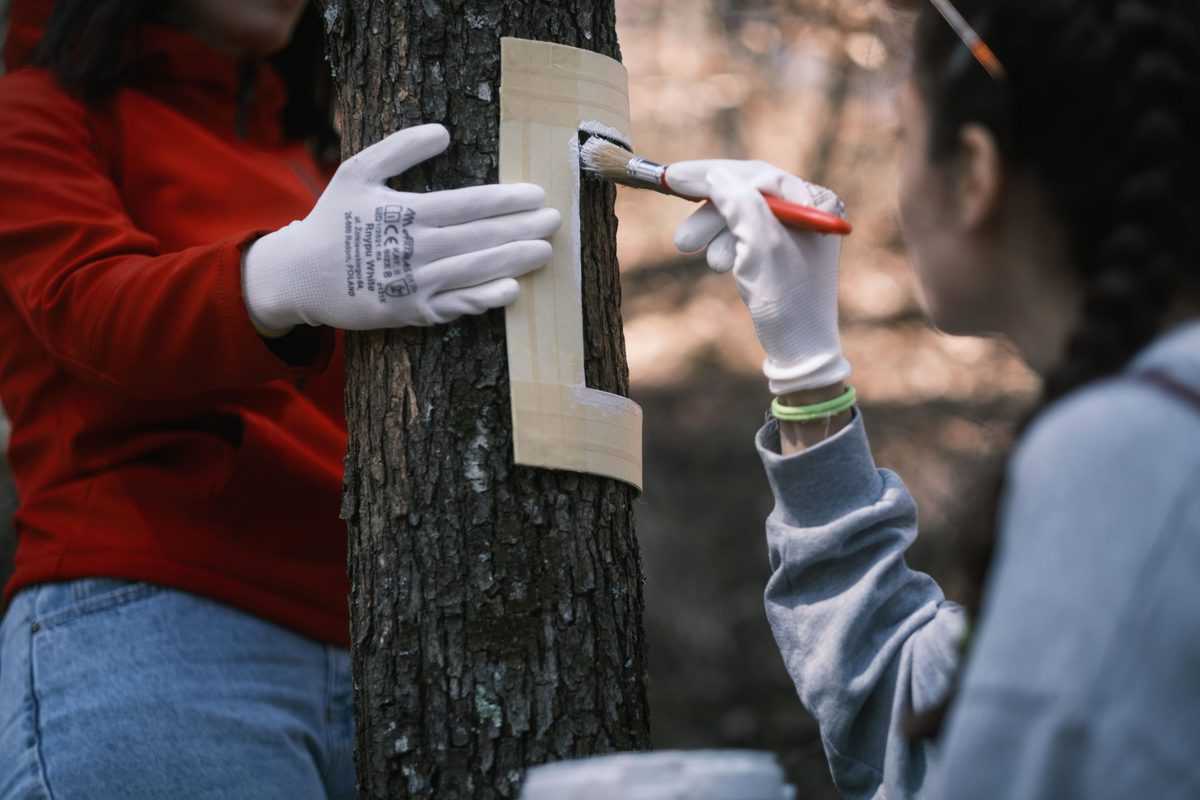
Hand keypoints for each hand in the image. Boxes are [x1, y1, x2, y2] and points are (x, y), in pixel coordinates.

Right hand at [242, 124, 559, 333]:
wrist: (300, 276)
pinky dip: (484, 299)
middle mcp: (416, 249)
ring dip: (514, 261)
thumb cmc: (334, 219)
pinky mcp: (412, 312)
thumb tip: (444, 132)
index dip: (507, 200)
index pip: (469, 204)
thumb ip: (400, 149)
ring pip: (475, 271)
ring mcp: (415, 284)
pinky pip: (456, 306)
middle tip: (556, 221)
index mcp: (407, 212)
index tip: (537, 194)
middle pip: (481, 238)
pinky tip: (511, 290)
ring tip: (546, 251)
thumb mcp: (358, 172)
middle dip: (522, 228)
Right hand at [668, 159, 849, 393]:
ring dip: (714, 233)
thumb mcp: (759, 244)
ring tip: (702, 258)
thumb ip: (738, 201)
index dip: (709, 175)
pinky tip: (719, 262)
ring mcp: (793, 229)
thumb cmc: (787, 300)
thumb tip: (715, 174)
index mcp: (814, 200)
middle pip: (744, 193)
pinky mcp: (779, 250)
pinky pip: (743, 234)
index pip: (754, 175)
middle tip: (682, 239)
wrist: (800, 351)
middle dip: (710, 213)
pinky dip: (725, 245)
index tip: (672, 178)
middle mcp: (808, 208)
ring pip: (739, 215)